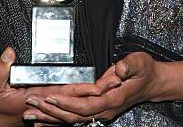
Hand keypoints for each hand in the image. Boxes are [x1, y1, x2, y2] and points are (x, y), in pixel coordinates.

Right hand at [0, 46, 121, 125]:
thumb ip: (2, 68)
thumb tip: (10, 51)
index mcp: (40, 96)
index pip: (68, 92)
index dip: (86, 89)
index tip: (102, 84)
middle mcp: (50, 101)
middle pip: (81, 97)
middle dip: (100, 89)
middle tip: (117, 78)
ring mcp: (52, 105)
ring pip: (80, 100)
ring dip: (96, 92)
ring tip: (114, 80)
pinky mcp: (51, 104)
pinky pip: (72, 104)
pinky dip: (85, 98)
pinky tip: (96, 92)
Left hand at [22, 52, 158, 123]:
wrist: (152, 83)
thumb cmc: (145, 72)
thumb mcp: (140, 62)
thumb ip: (129, 66)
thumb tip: (119, 69)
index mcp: (112, 99)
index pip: (84, 105)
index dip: (66, 102)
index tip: (50, 96)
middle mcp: (105, 109)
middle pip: (73, 116)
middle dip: (51, 111)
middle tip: (31, 104)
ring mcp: (101, 112)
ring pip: (72, 120)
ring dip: (50, 118)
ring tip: (30, 116)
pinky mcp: (97, 110)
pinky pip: (75, 118)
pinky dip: (58, 120)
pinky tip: (45, 121)